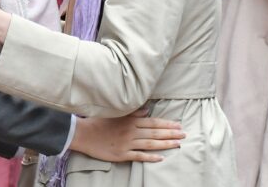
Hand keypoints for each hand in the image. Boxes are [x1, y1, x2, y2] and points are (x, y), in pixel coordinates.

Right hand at [69, 110, 184, 162]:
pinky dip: (150, 157)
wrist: (83, 133)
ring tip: (178, 144)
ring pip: (150, 144)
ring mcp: (127, 144)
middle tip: (184, 134)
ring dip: (165, 144)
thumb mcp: (116, 113)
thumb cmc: (98, 122)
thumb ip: (132, 112)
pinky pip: (139, 156)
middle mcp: (130, 131)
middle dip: (170, 133)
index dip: (166, 124)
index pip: (153, 122)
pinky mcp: (121, 154)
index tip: (178, 125)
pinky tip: (161, 158)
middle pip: (154, 133)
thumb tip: (147, 110)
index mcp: (130, 121)